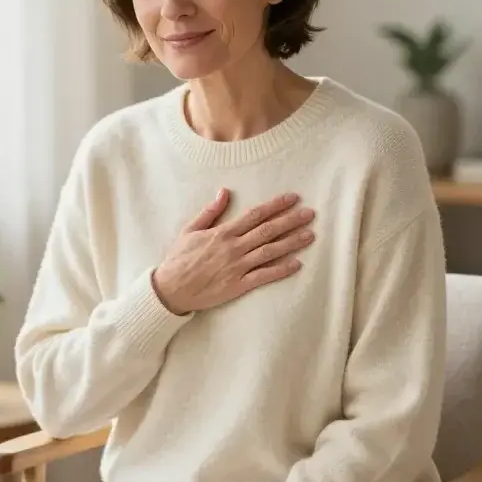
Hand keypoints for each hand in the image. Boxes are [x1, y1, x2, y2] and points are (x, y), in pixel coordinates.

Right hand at [153, 190, 315, 314]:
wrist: (170, 289)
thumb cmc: (179, 259)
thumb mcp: (190, 230)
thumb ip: (210, 212)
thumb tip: (224, 192)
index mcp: (223, 232)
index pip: (255, 215)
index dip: (276, 205)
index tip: (293, 198)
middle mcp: (233, 247)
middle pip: (268, 230)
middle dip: (291, 220)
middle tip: (310, 214)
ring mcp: (237, 266)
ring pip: (270, 251)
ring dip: (292, 242)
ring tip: (310, 235)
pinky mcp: (238, 285)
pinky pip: (264, 276)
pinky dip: (281, 270)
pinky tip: (296, 264)